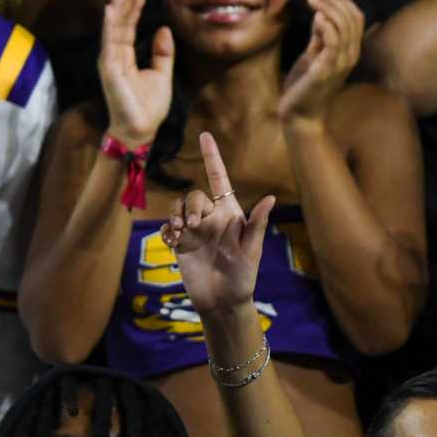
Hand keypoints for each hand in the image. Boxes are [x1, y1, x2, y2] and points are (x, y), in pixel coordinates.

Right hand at [97, 0, 174, 146]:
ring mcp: (110, 60)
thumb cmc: (149, 106)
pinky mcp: (109, 67)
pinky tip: (112, 8)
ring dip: (118, 5)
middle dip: (126, 0)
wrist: (141, 129)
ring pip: (114, 27)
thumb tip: (162, 28)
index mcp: (126, 56)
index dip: (136, 6)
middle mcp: (115, 55)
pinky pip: (109, 41)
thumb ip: (162, 52)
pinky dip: (110, 24)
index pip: (130, 26)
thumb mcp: (162, 74)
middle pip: (121, 22)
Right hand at [161, 131, 275, 315]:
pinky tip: (172, 243)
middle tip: (193, 228)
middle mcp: (210, 218)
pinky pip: (167, 227)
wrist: (222, 301)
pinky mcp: (180, 244)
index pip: (219, 180)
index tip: (204, 135)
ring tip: (181, 235)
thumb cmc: (243, 276)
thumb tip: (270, 197)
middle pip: (193, 196)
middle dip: (190, 207)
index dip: (212, 157)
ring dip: (176, 217)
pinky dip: (167, 231)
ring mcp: (194, 231)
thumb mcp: (251, 250)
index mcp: (229, 214)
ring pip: (177, 209)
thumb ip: (256, 223)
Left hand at [277, 0, 364, 125]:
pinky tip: (317, 17)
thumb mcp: (313, 56)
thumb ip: (319, 38)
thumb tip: (320, 14)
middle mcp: (350, 55)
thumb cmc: (305, 86)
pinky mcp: (327, 71)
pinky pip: (333, 44)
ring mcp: (341, 64)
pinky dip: (327, 28)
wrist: (300, 115)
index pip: (355, 17)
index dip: (340, 0)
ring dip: (329, 9)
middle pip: (352, 18)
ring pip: (344, 28)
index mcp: (349, 50)